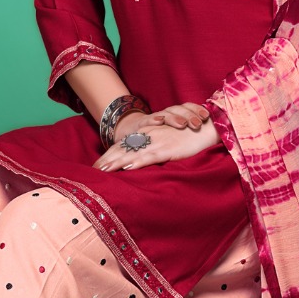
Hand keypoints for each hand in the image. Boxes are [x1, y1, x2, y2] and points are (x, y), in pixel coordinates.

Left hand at [93, 109, 218, 170]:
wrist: (206, 126)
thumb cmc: (187, 135)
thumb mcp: (166, 141)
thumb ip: (153, 149)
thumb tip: (139, 161)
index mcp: (147, 135)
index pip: (123, 146)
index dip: (108, 156)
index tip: (95, 167)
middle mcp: (149, 137)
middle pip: (122, 149)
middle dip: (106, 160)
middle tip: (92, 170)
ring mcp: (157, 142)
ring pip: (132, 153)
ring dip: (116, 162)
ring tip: (103, 170)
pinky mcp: (167, 148)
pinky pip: (150, 156)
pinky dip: (138, 161)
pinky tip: (128, 166)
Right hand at [146, 102, 208, 130]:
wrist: (137, 130)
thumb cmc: (161, 133)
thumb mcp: (176, 131)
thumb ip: (190, 129)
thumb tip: (212, 132)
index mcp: (176, 113)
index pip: (188, 107)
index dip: (197, 109)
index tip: (206, 116)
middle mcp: (167, 113)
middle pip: (179, 110)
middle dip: (189, 116)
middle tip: (197, 124)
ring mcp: (154, 118)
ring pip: (166, 114)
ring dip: (174, 118)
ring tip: (182, 124)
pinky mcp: (142, 124)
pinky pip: (148, 120)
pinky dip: (153, 120)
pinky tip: (159, 121)